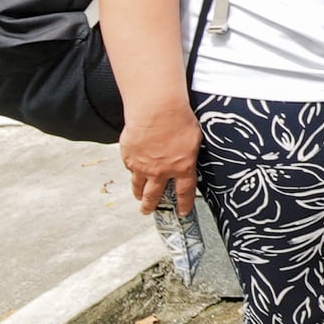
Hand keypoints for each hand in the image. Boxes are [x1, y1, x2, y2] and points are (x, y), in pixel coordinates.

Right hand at [120, 104, 199, 218]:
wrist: (157, 110)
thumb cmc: (179, 120)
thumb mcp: (194, 139)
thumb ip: (188, 154)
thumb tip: (187, 158)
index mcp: (182, 167)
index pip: (184, 192)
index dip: (184, 204)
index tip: (182, 212)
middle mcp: (161, 171)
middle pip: (154, 195)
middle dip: (151, 206)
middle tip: (147, 211)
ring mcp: (142, 166)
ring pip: (138, 185)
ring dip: (138, 192)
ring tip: (138, 197)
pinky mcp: (128, 157)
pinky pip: (130, 167)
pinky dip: (132, 168)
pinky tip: (133, 167)